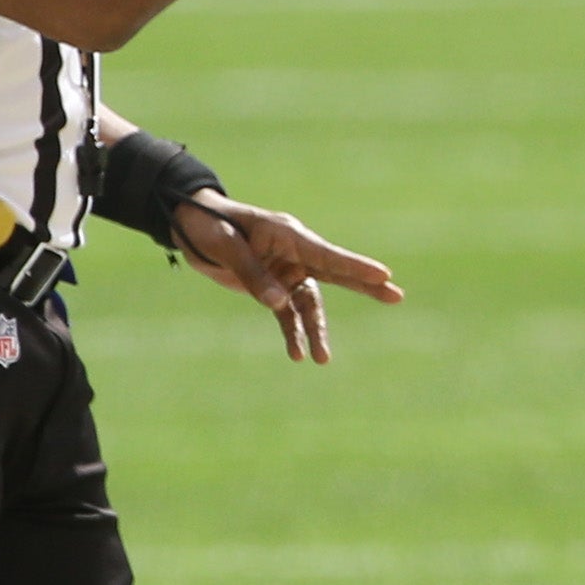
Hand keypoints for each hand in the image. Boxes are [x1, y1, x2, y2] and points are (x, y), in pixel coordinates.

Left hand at [173, 193, 401, 362]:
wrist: (188, 228)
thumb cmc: (209, 226)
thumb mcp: (228, 248)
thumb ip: (255, 276)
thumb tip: (280, 304)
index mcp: (288, 235)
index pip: (327, 254)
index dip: (355, 267)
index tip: (383, 275)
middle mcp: (294, 253)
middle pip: (335, 273)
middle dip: (365, 286)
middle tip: (396, 296)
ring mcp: (285, 271)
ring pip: (310, 304)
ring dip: (317, 331)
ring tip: (323, 359)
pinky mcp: (271, 287)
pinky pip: (288, 314)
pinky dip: (293, 333)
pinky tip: (297, 354)